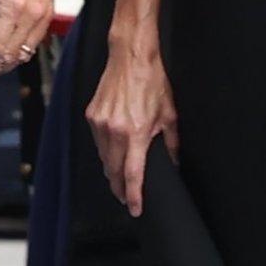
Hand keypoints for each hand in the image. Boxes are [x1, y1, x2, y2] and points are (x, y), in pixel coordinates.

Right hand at [83, 30, 174, 215]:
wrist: (131, 56)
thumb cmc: (151, 80)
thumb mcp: (169, 113)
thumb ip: (171, 142)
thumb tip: (174, 160)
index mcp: (136, 133)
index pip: (132, 174)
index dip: (134, 195)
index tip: (136, 208)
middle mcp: (114, 130)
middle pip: (113, 171)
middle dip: (119, 187)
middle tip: (126, 197)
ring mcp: (100, 123)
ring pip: (103, 157)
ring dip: (111, 170)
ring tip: (119, 177)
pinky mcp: (91, 115)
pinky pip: (97, 141)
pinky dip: (105, 150)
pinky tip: (112, 151)